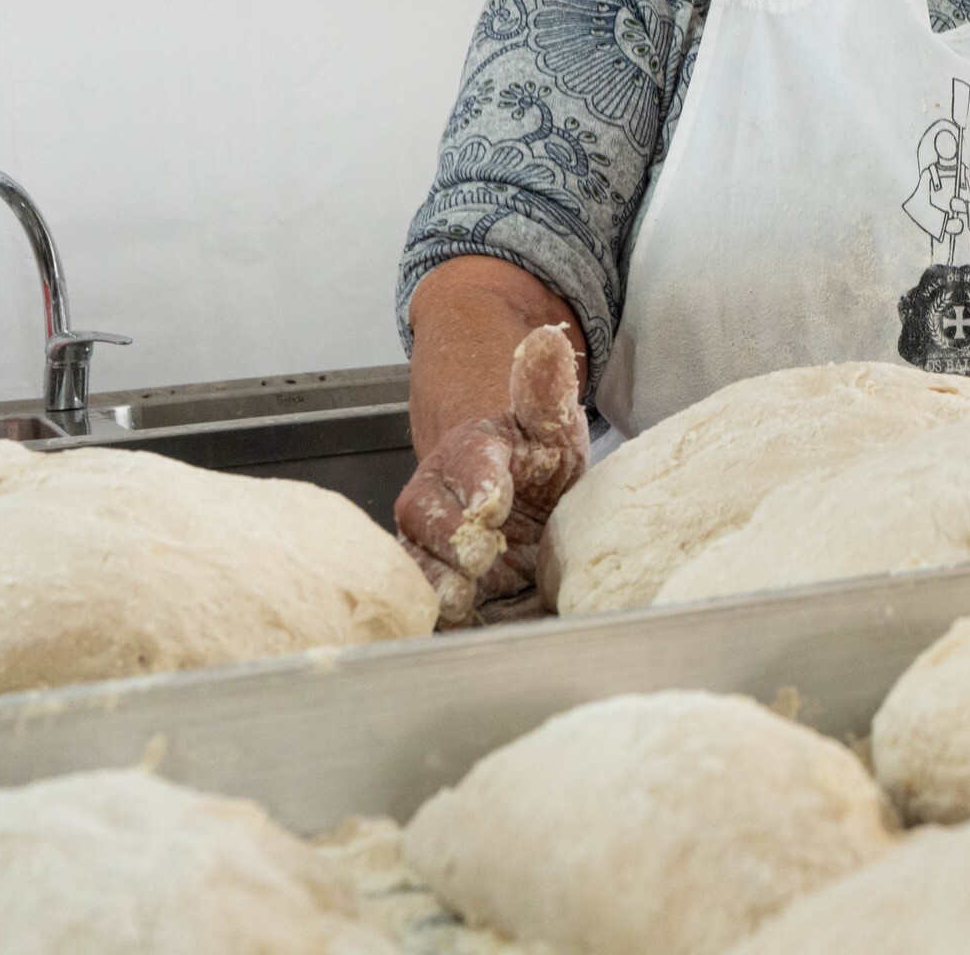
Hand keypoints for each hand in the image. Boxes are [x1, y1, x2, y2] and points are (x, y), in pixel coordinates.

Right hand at [395, 325, 588, 627]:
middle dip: (451, 540)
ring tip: (465, 600)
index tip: (495, 500)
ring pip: (418, 563)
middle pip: (426, 519)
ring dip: (438, 583)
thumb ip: (546, 389)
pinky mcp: (437, 583)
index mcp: (469, 452)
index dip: (478, 481)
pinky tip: (460, 630)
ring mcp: (432, 543)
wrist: (524, 496)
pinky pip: (425, 602)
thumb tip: (547, 338)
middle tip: (481, 558)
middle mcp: (438, 498)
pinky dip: (440, 620)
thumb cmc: (538, 456)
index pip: (466, 462)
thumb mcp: (551, 423)